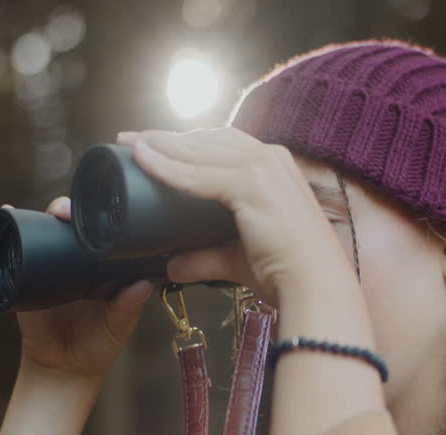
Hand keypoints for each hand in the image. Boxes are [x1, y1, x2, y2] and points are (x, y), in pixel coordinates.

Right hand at [11, 197, 153, 382]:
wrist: (62, 368)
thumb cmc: (97, 346)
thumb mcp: (117, 327)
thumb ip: (128, 308)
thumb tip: (142, 284)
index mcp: (100, 268)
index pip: (97, 233)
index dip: (94, 220)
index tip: (95, 214)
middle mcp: (74, 263)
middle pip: (66, 226)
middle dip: (63, 210)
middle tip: (63, 212)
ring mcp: (48, 268)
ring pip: (42, 233)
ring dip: (38, 217)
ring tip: (41, 213)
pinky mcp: (25, 279)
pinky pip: (16, 254)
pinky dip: (10, 233)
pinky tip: (8, 211)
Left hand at [115, 128, 356, 303]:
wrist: (315, 285)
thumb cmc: (288, 273)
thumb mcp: (238, 259)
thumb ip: (204, 258)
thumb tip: (173, 267)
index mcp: (275, 168)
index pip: (223, 145)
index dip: (188, 143)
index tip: (155, 144)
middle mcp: (271, 158)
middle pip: (208, 139)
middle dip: (168, 138)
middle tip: (131, 139)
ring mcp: (263, 168)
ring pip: (200, 150)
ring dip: (162, 145)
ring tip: (130, 143)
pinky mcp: (251, 184)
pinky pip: (199, 174)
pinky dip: (168, 167)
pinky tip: (143, 161)